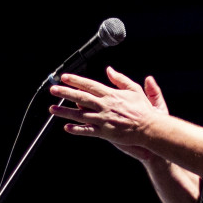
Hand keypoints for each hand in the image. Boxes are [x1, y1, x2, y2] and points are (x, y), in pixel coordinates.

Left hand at [50, 68, 167, 161]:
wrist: (150, 128)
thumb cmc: (143, 110)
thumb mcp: (133, 89)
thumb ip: (120, 79)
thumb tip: (109, 70)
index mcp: (111, 94)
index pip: (89, 85)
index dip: (75, 81)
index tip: (64, 78)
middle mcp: (105, 106)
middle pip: (81, 97)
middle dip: (65, 93)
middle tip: (53, 90)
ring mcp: (104, 119)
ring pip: (80, 114)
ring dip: (65, 111)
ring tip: (52, 109)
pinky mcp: (105, 132)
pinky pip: (88, 130)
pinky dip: (77, 129)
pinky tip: (67, 127)